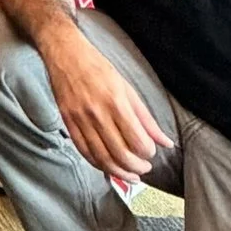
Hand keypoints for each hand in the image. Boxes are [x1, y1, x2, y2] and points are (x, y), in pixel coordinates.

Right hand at [43, 29, 170, 183]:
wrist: (65, 55)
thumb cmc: (99, 68)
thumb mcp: (128, 89)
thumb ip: (146, 119)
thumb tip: (164, 142)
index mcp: (117, 103)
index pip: (137, 141)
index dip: (148, 153)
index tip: (151, 153)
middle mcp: (98, 114)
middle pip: (120, 154)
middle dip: (136, 167)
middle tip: (144, 168)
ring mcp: (80, 120)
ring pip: (101, 157)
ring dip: (118, 172)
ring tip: (130, 175)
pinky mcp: (68, 122)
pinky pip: (83, 151)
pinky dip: (97, 164)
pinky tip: (108, 167)